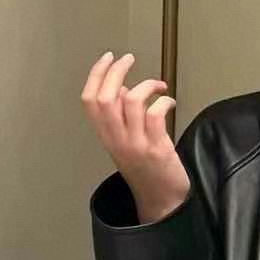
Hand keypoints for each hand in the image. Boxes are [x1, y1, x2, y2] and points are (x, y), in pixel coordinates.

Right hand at [80, 51, 190, 216]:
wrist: (162, 202)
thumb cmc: (148, 169)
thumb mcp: (125, 142)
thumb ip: (121, 115)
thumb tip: (121, 86)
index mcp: (106, 137)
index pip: (90, 101)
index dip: (96, 75)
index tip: (107, 58)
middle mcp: (116, 140)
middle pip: (106, 98)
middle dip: (116, 71)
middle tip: (129, 59)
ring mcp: (136, 145)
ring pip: (131, 102)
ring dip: (146, 84)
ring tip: (158, 85)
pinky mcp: (157, 149)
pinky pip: (155, 114)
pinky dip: (163, 101)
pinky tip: (169, 101)